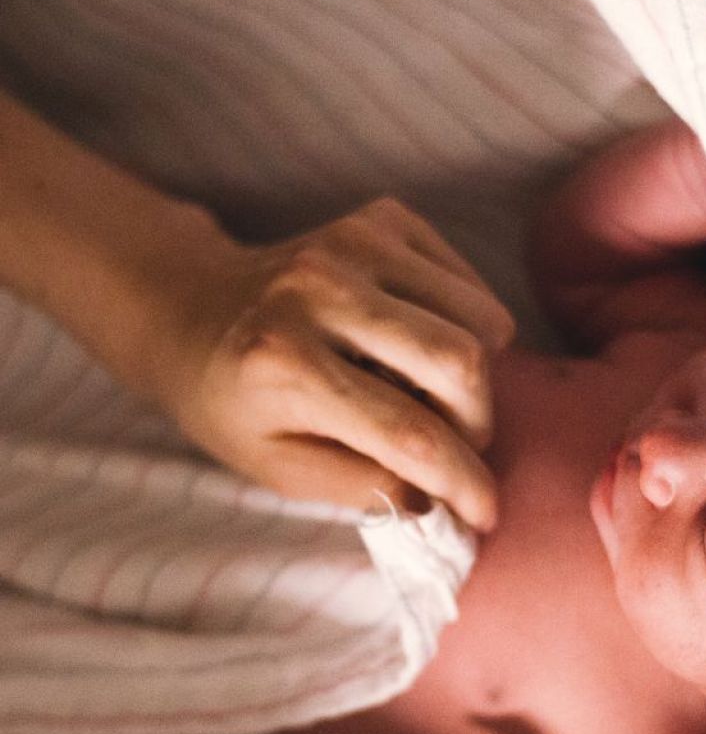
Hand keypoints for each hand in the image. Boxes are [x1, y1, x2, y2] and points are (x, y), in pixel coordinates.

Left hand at [155, 197, 513, 529]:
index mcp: (286, 365)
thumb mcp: (278, 469)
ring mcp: (355, 243)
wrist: (190, 308)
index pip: (410, 434)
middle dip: (477, 424)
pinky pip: (471, 286)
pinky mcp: (383, 219)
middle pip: (460, 364)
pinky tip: (424, 349)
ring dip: (474, 378)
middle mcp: (321, 290)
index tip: (487, 514)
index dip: (463, 482)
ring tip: (433, 397)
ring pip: (480, 320)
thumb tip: (440, 498)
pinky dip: (469, 329)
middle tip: (454, 448)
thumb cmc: (232, 402)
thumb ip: (361, 488)